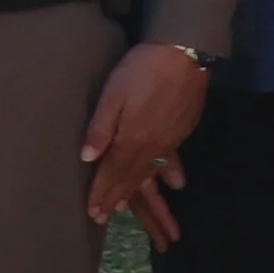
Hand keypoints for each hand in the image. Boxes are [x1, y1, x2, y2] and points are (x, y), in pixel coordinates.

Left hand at [81, 39, 211, 237]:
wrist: (185, 54)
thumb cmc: (142, 70)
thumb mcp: (114, 94)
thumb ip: (101, 127)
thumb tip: (87, 159)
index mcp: (132, 140)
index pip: (112, 173)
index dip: (101, 193)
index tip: (92, 212)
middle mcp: (153, 147)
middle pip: (131, 179)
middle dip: (116, 199)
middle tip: (103, 218)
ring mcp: (171, 140)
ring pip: (152, 174)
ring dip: (140, 194)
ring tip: (129, 210)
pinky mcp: (182, 131)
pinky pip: (171, 162)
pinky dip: (167, 175)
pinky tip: (174, 184)